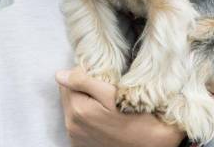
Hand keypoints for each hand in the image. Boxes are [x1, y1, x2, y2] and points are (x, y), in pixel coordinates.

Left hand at [57, 67, 185, 146]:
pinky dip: (86, 116)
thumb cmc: (140, 120)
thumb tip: (59, 74)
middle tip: (106, 90)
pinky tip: (104, 117)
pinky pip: (77, 122)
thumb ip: (84, 82)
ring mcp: (76, 137)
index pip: (70, 78)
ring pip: (73, 106)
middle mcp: (72, 125)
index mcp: (78, 110)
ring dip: (85, 101)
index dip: (86, 73)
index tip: (104, 78)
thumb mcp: (114, 95)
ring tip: (107, 104)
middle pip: (69, 93)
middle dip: (83, 87)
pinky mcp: (81, 145)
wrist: (154, 146)